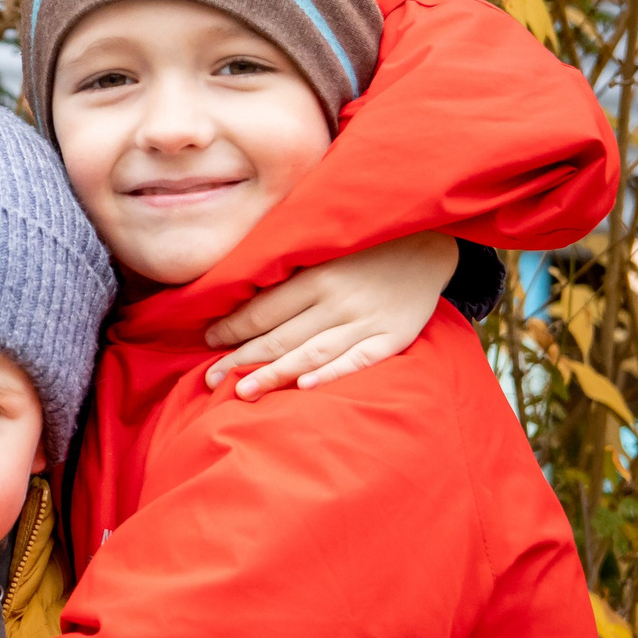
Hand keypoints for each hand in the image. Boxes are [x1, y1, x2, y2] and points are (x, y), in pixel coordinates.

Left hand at [203, 231, 458, 399]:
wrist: (429, 245)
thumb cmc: (362, 250)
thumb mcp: (323, 250)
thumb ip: (289, 273)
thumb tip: (237, 294)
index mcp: (316, 276)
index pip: (264, 309)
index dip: (233, 328)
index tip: (209, 342)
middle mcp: (338, 299)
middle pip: (281, 336)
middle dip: (242, 359)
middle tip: (209, 380)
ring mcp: (367, 320)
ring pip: (312, 353)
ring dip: (274, 374)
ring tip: (242, 392)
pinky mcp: (393, 337)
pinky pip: (358, 361)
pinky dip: (331, 375)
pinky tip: (303, 389)